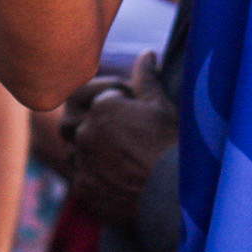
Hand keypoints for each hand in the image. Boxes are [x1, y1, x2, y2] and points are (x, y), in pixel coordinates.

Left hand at [65, 52, 178, 226]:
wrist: (177, 196)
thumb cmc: (174, 146)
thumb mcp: (162, 106)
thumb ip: (146, 79)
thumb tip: (146, 55)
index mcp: (102, 108)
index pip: (93, 95)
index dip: (111, 97)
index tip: (129, 105)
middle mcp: (85, 134)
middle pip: (73, 121)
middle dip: (90, 123)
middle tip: (116, 131)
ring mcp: (83, 164)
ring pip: (75, 152)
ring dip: (90, 151)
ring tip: (119, 157)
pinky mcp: (85, 191)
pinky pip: (81, 178)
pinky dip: (94, 176)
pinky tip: (118, 178)